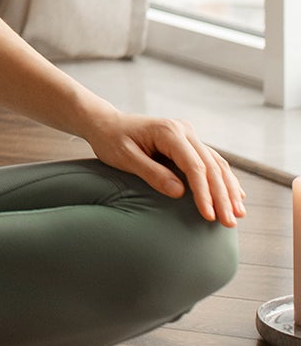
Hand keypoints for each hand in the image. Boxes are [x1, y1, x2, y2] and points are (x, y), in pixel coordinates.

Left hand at [84, 110, 246, 226]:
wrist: (106, 123)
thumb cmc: (111, 140)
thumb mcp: (124, 157)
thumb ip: (151, 173)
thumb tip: (179, 192)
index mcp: (168, 132)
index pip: (194, 166)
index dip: (204, 193)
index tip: (209, 216)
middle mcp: (184, 131)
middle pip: (211, 167)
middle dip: (222, 197)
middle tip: (229, 223)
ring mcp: (188, 135)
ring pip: (217, 164)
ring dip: (229, 190)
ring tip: (238, 215)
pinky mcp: (189, 143)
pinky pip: (212, 162)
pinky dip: (225, 179)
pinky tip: (236, 196)